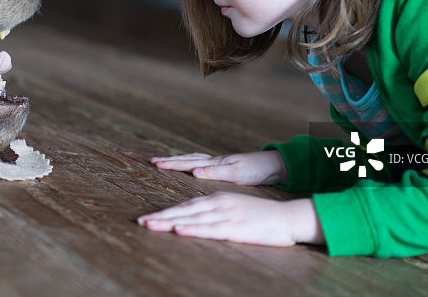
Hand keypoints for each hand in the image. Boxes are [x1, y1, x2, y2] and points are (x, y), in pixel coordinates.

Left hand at [137, 194, 323, 245]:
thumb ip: (215, 212)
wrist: (287, 217)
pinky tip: (178, 229)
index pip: (185, 206)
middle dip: (161, 216)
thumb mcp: (234, 209)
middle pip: (183, 210)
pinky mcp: (234, 227)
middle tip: (140, 222)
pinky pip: (209, 229)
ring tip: (150, 225)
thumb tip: (197, 218)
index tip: (148, 218)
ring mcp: (225, 215)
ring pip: (191, 219)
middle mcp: (217, 203)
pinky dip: (192, 229)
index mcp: (217, 198)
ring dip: (168, 222)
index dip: (166, 212)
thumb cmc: (261, 216)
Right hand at [150, 151, 286, 185]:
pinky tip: (191, 168)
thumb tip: (194, 171)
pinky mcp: (225, 168)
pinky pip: (201, 164)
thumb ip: (215, 172)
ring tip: (166, 161)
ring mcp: (220, 163)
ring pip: (194, 160)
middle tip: (153, 161)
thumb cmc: (257, 170)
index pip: (188, 162)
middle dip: (169, 160)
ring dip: (178, 160)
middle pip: (187, 159)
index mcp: (216, 163)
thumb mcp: (237, 173)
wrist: (275, 166)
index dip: (171, 164)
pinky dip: (191, 164)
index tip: (155, 163)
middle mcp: (215, 161)